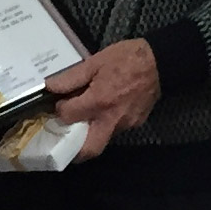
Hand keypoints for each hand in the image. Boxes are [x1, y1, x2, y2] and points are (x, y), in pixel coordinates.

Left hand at [46, 38, 160, 161]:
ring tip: (83, 120)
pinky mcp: (136, 123)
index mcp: (99, 101)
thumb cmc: (126, 58)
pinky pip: (116, 129)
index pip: (69, 117)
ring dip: (90, 135)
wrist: (160, 62)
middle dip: (74, 151)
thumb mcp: (95, 61)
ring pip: (103, 139)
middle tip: (64, 138)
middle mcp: (112, 119)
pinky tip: (104, 111)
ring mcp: (126, 124)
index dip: (60, 110)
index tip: (60, 104)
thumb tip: (50, 86)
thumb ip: (72, 77)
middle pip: (90, 149)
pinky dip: (106, 125)